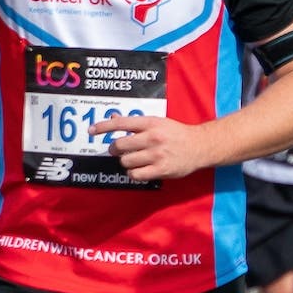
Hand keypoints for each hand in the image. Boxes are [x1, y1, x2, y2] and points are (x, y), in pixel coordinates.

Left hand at [93, 115, 217, 180]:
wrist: (201, 146)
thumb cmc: (177, 134)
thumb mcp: (158, 122)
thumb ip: (135, 123)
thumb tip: (112, 118)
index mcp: (151, 124)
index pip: (121, 123)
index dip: (103, 127)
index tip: (91, 130)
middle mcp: (153, 138)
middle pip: (119, 145)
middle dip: (115, 149)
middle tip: (119, 150)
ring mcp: (157, 155)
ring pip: (126, 161)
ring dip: (126, 162)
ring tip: (135, 160)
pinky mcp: (162, 169)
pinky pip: (136, 174)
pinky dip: (133, 173)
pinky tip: (139, 170)